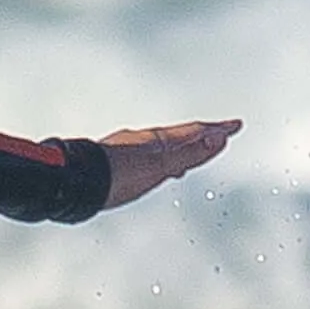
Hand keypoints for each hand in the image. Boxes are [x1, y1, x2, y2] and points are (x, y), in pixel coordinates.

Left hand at [98, 119, 239, 208]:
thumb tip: (218, 139)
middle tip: (220, 133)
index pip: (194, 132)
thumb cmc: (115, 176)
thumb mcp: (158, 167)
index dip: (217, 130)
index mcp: (156, 141)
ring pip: (162, 146)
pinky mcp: (114, 163)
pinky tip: (154, 168)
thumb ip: (188, 155)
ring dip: (182, 147)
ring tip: (193, 150)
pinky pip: (147, 156)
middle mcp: (142, 141)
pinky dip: (161, 159)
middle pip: (179, 136)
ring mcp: (127, 151)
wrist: (74, 183)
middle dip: (202, 135)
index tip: (235, 126)